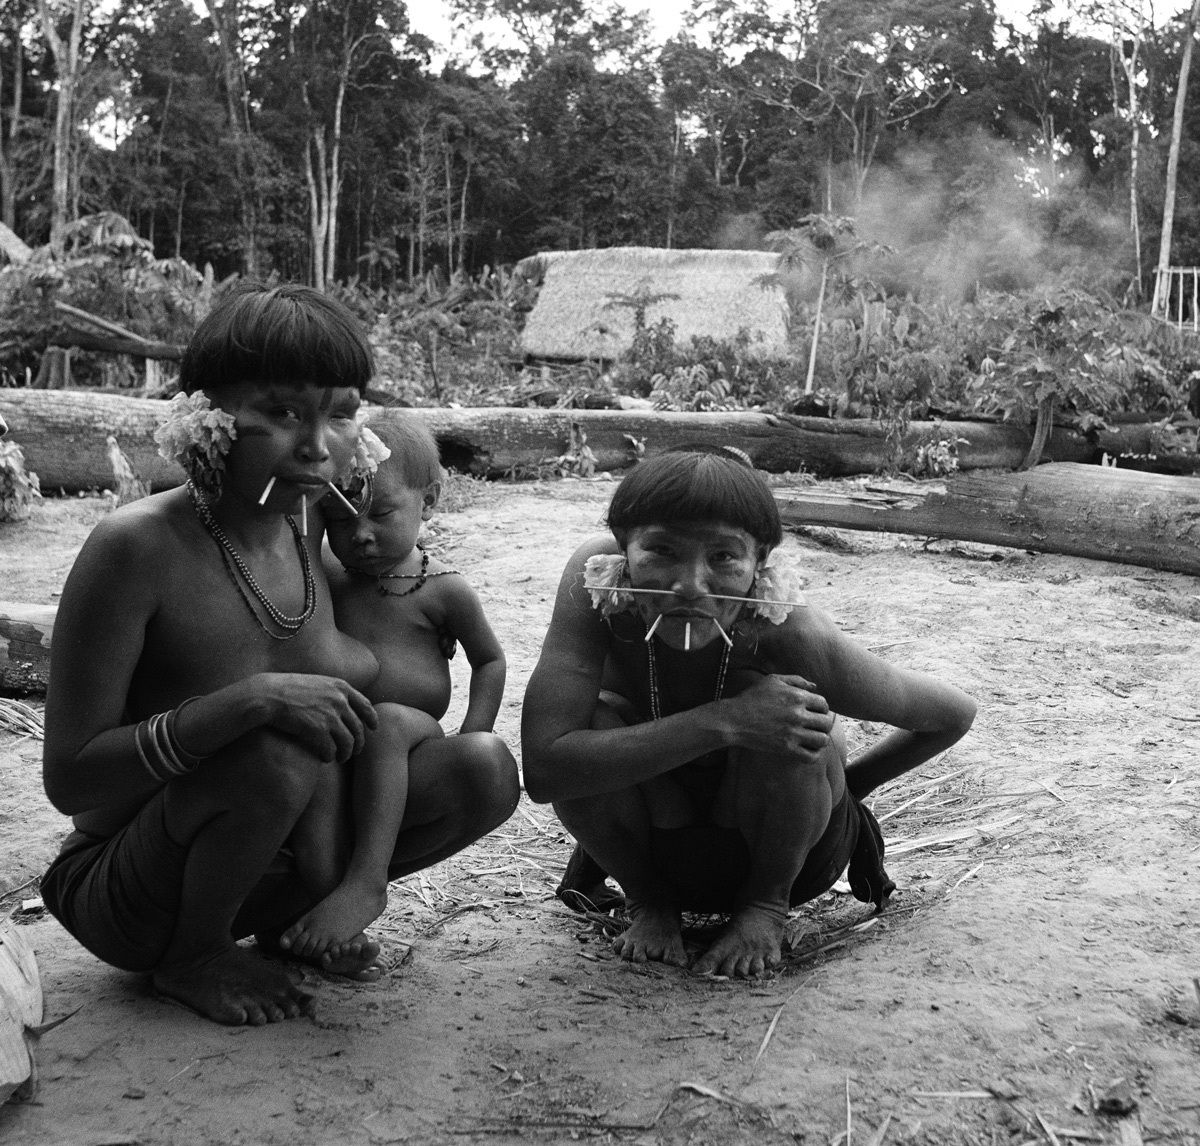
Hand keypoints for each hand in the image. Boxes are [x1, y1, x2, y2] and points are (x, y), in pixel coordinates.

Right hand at [256, 673, 377, 762]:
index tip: (373, 728)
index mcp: (341, 687)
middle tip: (354, 751)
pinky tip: (325, 759)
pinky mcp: (318, 731)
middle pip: (358, 728)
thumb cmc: (287, 688)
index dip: (371, 718)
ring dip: (346, 753)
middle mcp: (340, 701)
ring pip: (348, 742)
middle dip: (359, 742)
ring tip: (340, 759)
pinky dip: (330, 757)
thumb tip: (343, 704)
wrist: (268, 695)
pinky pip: (331, 750)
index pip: (365, 705)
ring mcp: (330, 716)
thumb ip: (332, 691)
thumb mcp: (317, 682)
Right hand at [722, 672, 833, 762]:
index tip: (815, 712)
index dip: (822, 708)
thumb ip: (796, 680)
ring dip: (820, 739)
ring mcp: (793, 733)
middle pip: (826, 723)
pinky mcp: (786, 748)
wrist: (734, 719)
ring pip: (822, 740)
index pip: (824, 704)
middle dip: (823, 724)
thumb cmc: (752, 698)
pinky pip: (811, 756)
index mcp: (797, 696)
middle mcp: (798, 715)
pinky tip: (807, 749)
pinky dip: (814, 754)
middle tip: (814, 726)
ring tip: (812, 738)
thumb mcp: (773, 680)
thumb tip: (815, 687)